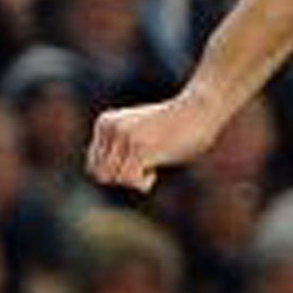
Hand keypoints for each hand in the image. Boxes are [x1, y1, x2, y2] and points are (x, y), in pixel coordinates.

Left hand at [87, 90, 224, 191]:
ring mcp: (124, 137)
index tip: (137, 162)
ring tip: (152, 165)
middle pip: (101, 175)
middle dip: (122, 178)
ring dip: (134, 180)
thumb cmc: (174, 125)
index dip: (116, 172)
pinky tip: (156, 171)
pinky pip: (130, 180)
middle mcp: (110, 128)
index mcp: (105, 123)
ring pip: (114, 179)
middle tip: (144, 167)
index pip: (93, 166)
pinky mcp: (140, 148)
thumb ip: (117, 148)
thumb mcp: (137, 131)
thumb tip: (99, 175)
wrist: (199, 109)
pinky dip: (143, 183)